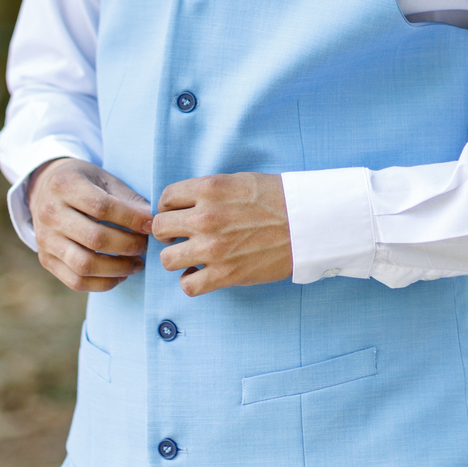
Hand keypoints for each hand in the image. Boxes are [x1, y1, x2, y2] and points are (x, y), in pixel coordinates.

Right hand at [28, 157, 152, 293]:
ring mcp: (44, 239)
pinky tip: (120, 275)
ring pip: (84, 265)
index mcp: (64, 185)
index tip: (152, 225)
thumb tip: (152, 222)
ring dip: (118, 268)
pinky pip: (76, 281)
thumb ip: (127, 198)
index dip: (131, 219)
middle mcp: (49, 213)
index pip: (101, 207)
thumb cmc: (83, 182)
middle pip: (94, 238)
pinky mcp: (45, 260)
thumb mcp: (103, 178)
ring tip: (137, 263)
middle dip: (128, 245)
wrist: (44, 189)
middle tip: (145, 245)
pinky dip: (103, 283)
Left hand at [151, 172, 291, 297]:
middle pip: (159, 228)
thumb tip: (186, 204)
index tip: (178, 215)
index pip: (165, 198)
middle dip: (168, 233)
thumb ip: (209, 192)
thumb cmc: (278, 199)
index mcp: (209, 189)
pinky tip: (201, 274)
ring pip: (166, 259)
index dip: (169, 208)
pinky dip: (191, 282)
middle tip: (181, 236)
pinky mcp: (225, 274)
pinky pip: (188, 286)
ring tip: (191, 256)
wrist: (308, 223)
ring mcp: (213, 247)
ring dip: (176, 258)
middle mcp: (205, 217)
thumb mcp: (239, 181)